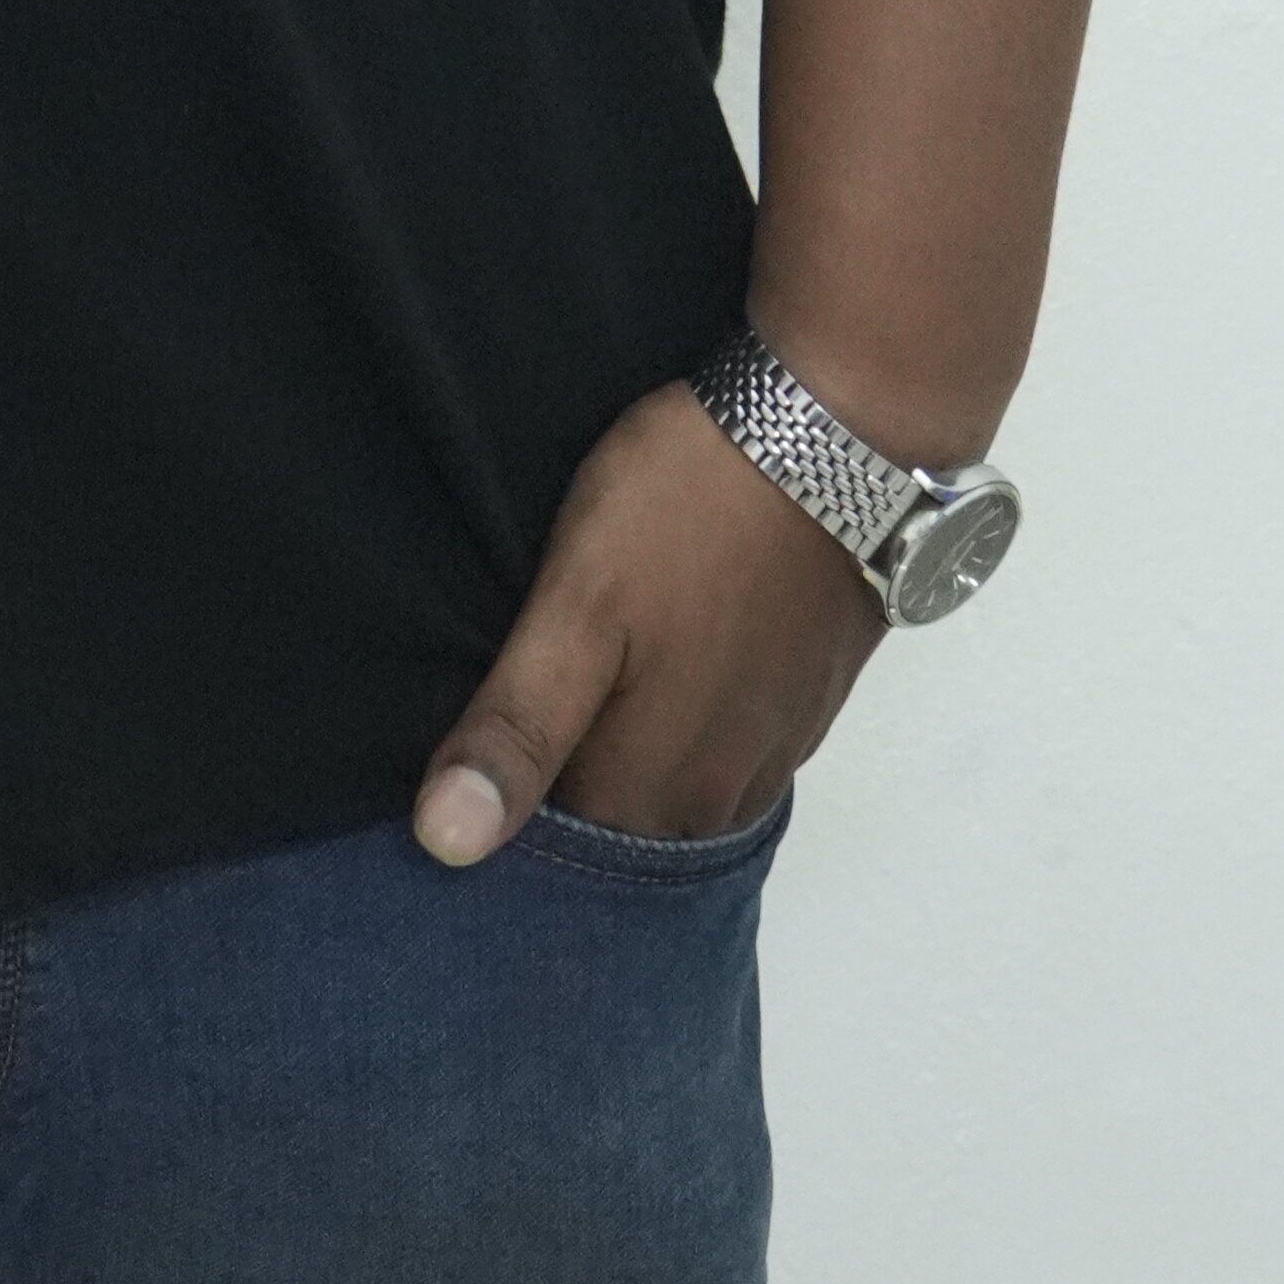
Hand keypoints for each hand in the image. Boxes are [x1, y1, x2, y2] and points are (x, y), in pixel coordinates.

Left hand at [414, 376, 876, 860]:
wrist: (837, 435)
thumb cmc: (686, 511)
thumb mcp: (576, 603)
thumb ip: (519, 726)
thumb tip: (446, 843)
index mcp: (647, 786)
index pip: (553, 848)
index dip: (501, 814)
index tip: (456, 773)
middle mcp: (716, 796)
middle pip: (620, 830)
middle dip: (564, 796)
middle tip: (505, 727)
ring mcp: (771, 749)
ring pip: (677, 797)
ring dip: (630, 771)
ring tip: (577, 707)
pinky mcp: (804, 703)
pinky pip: (731, 757)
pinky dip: (688, 739)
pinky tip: (660, 688)